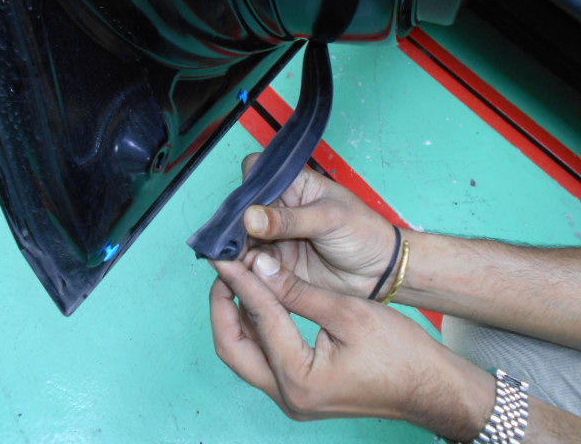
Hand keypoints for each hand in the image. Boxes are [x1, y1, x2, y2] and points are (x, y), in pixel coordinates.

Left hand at [210, 254, 493, 439]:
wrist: (432, 388)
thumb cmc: (401, 353)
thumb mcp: (348, 312)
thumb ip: (298, 291)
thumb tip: (260, 267)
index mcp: (300, 379)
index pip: (259, 319)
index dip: (241, 282)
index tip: (227, 256)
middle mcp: (288, 396)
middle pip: (233, 347)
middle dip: (223, 306)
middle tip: (225, 271)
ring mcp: (292, 398)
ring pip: (245, 354)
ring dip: (237, 317)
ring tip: (239, 280)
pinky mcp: (300, 392)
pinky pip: (264, 359)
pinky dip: (257, 329)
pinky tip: (262, 301)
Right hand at [241, 153, 402, 299]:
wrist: (381, 272)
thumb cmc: (364, 233)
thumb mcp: (329, 219)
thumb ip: (289, 219)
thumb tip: (250, 217)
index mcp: (293, 185)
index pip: (257, 173)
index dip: (247, 186)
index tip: (245, 206)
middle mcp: (280, 210)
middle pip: (243, 211)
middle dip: (235, 226)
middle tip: (231, 241)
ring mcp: (276, 238)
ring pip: (243, 240)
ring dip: (238, 250)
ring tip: (238, 261)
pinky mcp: (277, 266)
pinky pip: (254, 266)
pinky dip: (248, 271)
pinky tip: (248, 274)